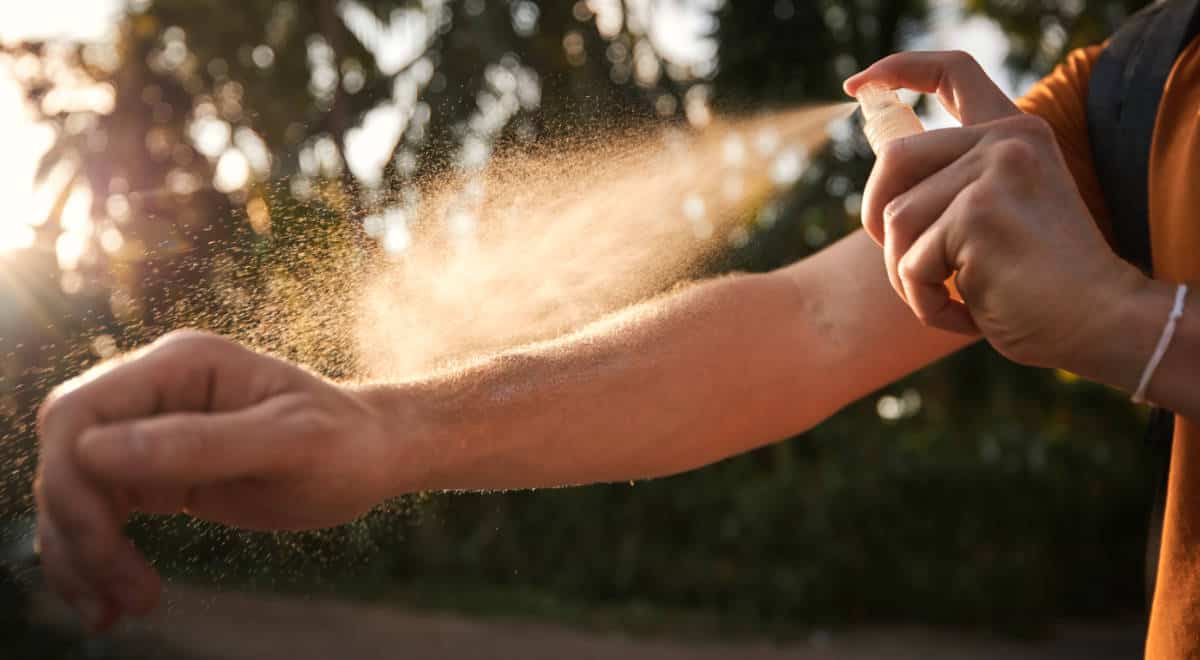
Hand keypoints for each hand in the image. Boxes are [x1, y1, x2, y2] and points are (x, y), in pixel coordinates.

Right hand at [34, 330, 392, 631]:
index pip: (80, 413)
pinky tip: (110, 604)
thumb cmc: (344, 443)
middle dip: (76, 526)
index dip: (73, 480)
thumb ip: (200, 444)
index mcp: (181, 364)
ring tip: (114, 613)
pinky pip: (100, 510)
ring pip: (74, 488)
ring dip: (79, 554)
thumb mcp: (288, 444)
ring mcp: (151, 428)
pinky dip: (94, 557)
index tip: (108, 544)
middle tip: (122, 593)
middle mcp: (155, 388)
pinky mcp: (157, 470)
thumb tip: (94, 452)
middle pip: (66, 452)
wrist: (373, 457)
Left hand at [844, 51, 1144, 368]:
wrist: (1102, 324)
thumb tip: (885, 179)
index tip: (857, 86)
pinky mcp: (977, 215)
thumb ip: (957, 184)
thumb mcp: (1002, 215)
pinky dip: (926, 303)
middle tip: (910, 265)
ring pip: (895, 220)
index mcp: (1016, 133)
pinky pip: (910, 265)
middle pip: (894, 159)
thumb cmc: (1043, 286)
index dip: (898, 70)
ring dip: (909, 275)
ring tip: (955, 298)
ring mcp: (994, 172)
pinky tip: (970, 314)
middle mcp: (1007, 140)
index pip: (952, 72)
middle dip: (879, 218)